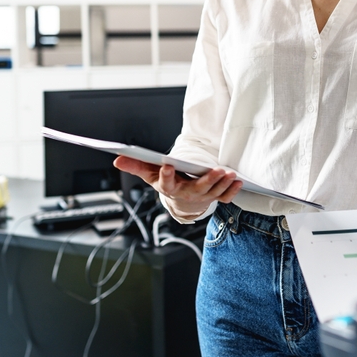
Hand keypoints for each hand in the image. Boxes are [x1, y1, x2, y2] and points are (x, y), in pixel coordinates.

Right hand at [112, 156, 242, 217]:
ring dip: (223, 184)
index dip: (166, 175)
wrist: (181, 198)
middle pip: (196, 190)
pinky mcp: (214, 198)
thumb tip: (117, 158)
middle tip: (216, 171)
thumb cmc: (166, 181)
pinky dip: (232, 191)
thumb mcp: (149, 174)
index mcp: (169, 188)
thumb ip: (135, 165)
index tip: (168, 165)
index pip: (166, 183)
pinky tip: (238, 181)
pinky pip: (225, 198)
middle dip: (207, 181)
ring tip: (230, 173)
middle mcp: (186, 195)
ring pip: (213, 194)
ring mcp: (202, 198)